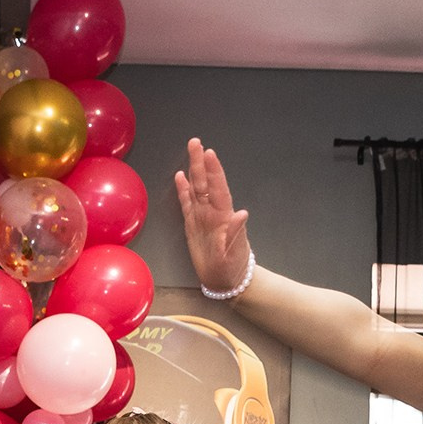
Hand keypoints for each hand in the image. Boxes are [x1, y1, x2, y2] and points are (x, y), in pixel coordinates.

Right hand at [175, 138, 253, 295]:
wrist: (226, 281)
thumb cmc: (232, 268)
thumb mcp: (234, 254)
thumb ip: (236, 234)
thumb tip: (242, 214)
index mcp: (223, 217)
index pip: (218, 189)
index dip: (214, 171)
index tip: (209, 154)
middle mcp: (213, 213)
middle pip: (206, 182)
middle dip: (201, 162)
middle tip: (196, 142)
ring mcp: (203, 217)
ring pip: (197, 188)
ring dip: (194, 170)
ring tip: (191, 150)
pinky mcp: (193, 225)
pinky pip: (187, 203)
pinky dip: (183, 190)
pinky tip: (180, 177)